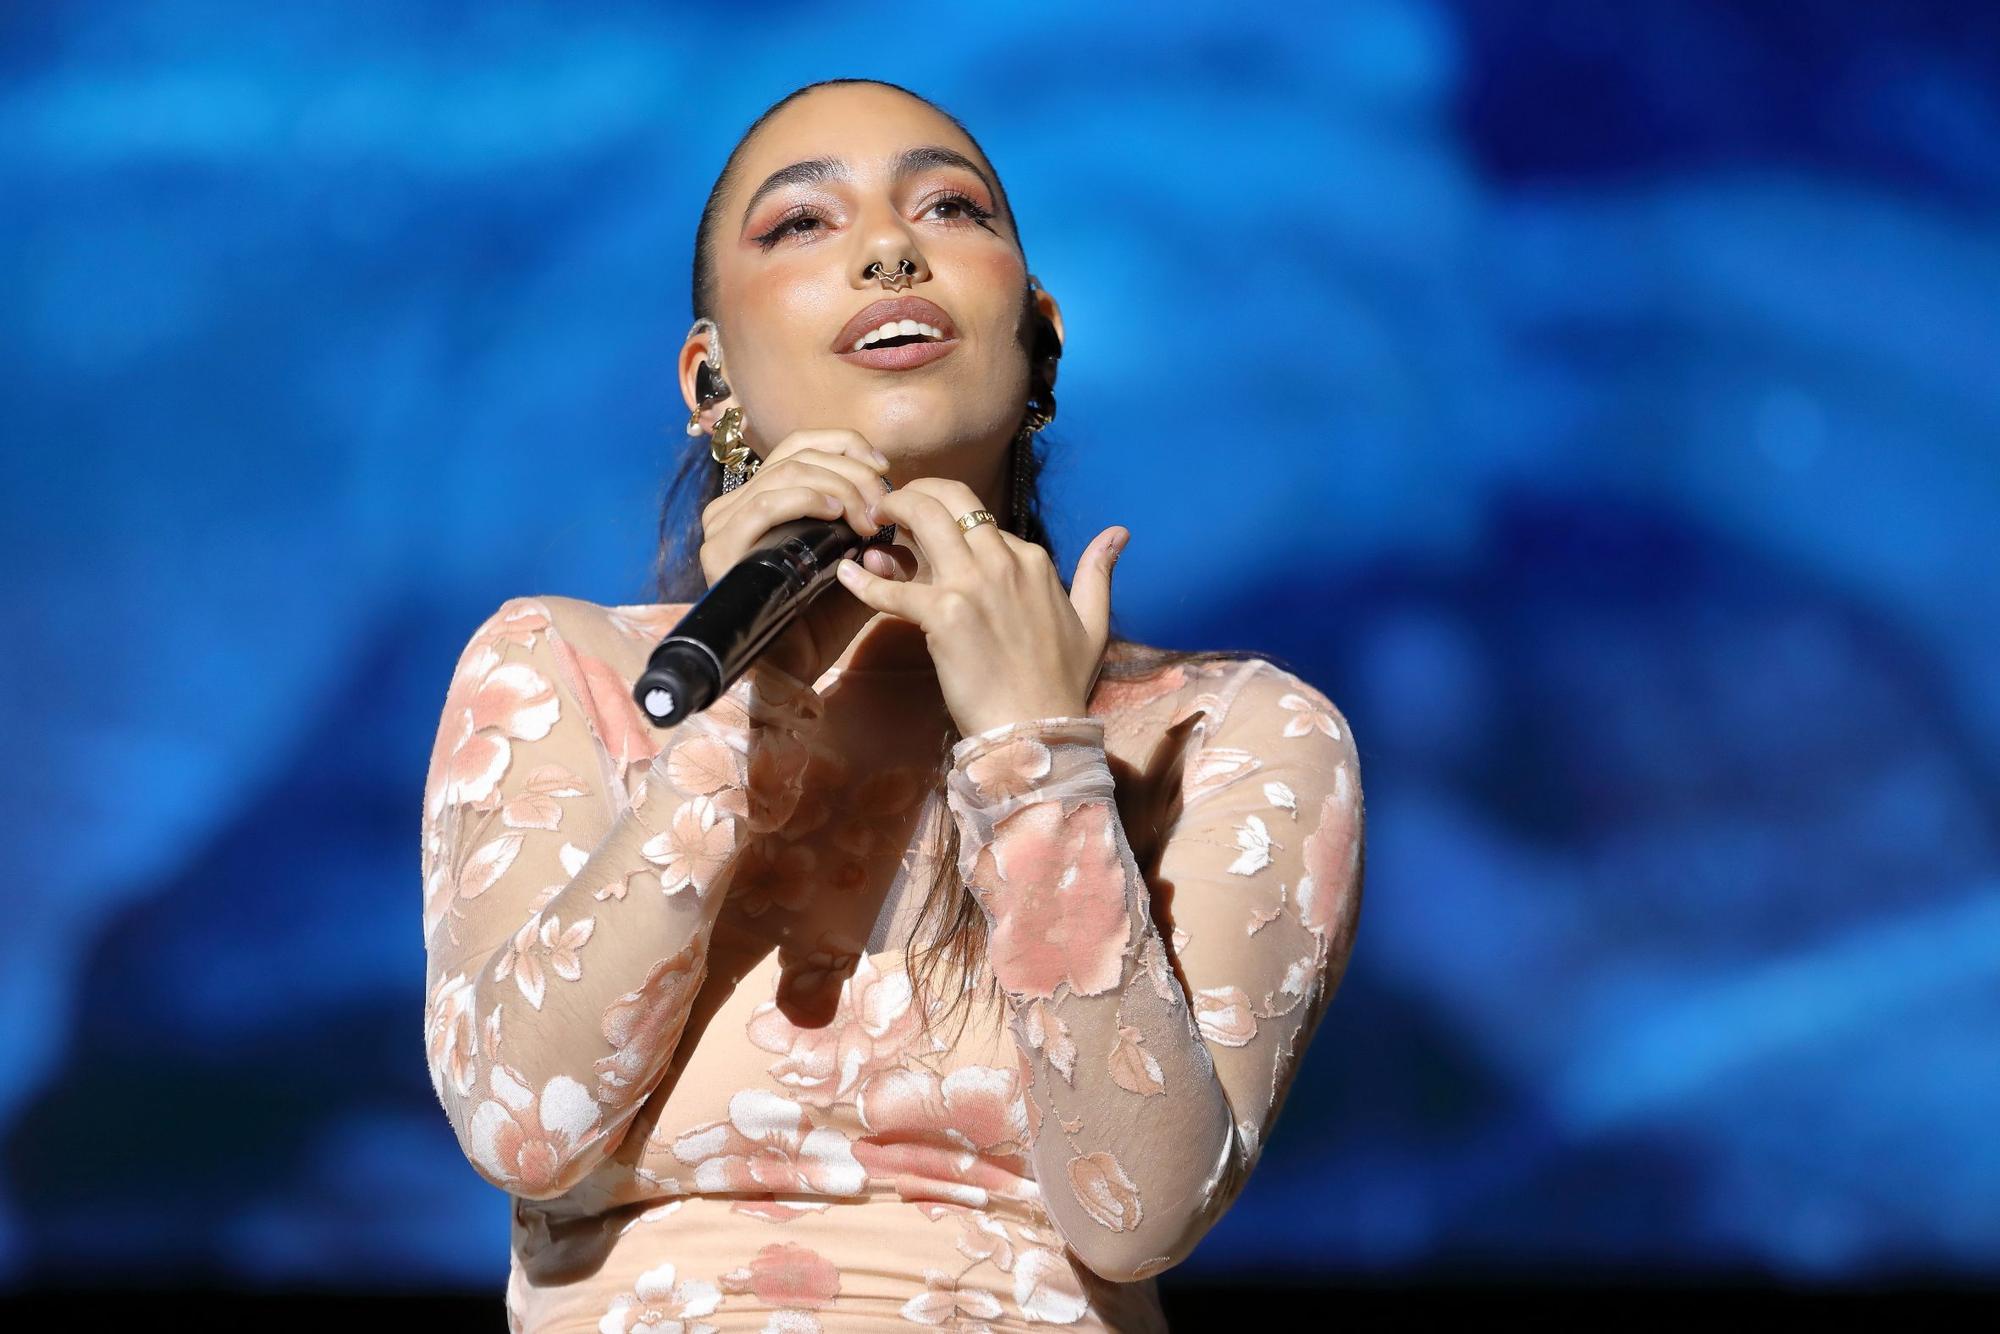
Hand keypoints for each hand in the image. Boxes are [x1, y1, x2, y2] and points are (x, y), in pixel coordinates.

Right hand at [697, 428, 913, 685]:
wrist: (799, 666)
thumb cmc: (827, 614)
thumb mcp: (856, 555)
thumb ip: (867, 517)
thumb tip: (888, 488)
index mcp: (762, 498)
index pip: (798, 445)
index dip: (844, 444)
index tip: (884, 467)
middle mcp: (735, 506)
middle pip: (797, 457)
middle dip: (851, 473)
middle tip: (882, 505)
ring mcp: (723, 525)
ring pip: (786, 474)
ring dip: (838, 488)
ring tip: (867, 520)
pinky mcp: (720, 549)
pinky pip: (765, 504)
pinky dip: (806, 500)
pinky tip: (837, 514)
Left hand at [831, 476, 1128, 736]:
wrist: (1037, 733)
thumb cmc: (1061, 685)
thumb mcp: (1093, 623)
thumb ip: (1099, 573)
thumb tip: (1119, 533)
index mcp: (1032, 561)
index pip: (983, 522)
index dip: (949, 525)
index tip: (924, 537)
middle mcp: (1003, 561)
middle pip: (950, 498)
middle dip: (914, 490)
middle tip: (887, 504)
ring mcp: (972, 585)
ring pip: (922, 519)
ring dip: (889, 511)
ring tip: (867, 523)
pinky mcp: (942, 615)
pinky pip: (893, 587)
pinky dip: (865, 580)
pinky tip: (846, 575)